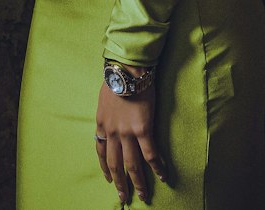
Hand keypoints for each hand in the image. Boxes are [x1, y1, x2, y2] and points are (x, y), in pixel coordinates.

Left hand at [95, 80, 167, 204]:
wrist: (127, 69)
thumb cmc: (118, 76)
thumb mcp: (105, 96)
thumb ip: (108, 110)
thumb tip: (112, 114)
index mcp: (102, 123)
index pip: (101, 150)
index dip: (105, 167)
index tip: (108, 179)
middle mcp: (112, 132)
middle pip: (115, 164)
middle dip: (120, 183)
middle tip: (124, 198)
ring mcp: (127, 132)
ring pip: (131, 165)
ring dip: (137, 182)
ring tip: (143, 196)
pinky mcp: (143, 129)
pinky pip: (150, 154)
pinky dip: (156, 167)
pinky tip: (162, 176)